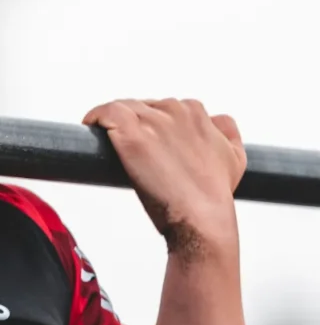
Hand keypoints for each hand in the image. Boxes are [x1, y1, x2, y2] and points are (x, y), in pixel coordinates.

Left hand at [83, 99, 245, 249]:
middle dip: (131, 124)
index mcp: (196, 113)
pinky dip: (95, 117)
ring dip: (110, 123)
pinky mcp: (132, 135)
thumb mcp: (234, 157)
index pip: (162, 107)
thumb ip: (227, 134)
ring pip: (121, 108)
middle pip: (140, 107)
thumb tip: (217, 120)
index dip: (149, 124)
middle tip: (123, 149)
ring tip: (103, 143)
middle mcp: (175, 110)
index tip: (142, 142)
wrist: (202, 218)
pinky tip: (90, 129)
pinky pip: (106, 113)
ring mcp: (152, 121)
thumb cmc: (214, 194)